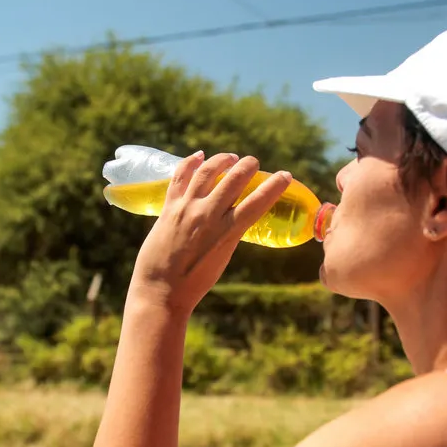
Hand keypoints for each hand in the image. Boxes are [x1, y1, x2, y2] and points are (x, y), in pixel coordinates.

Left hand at [127, 151, 291, 316]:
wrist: (161, 290)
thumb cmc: (195, 281)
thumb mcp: (223, 256)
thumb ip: (229, 232)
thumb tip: (236, 215)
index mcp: (227, 233)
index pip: (257, 202)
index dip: (274, 186)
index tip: (285, 175)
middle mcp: (208, 216)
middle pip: (234, 179)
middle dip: (247, 165)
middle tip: (252, 162)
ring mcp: (187, 208)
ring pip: (207, 171)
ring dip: (221, 160)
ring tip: (230, 158)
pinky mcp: (169, 207)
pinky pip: (180, 176)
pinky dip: (190, 162)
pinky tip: (198, 156)